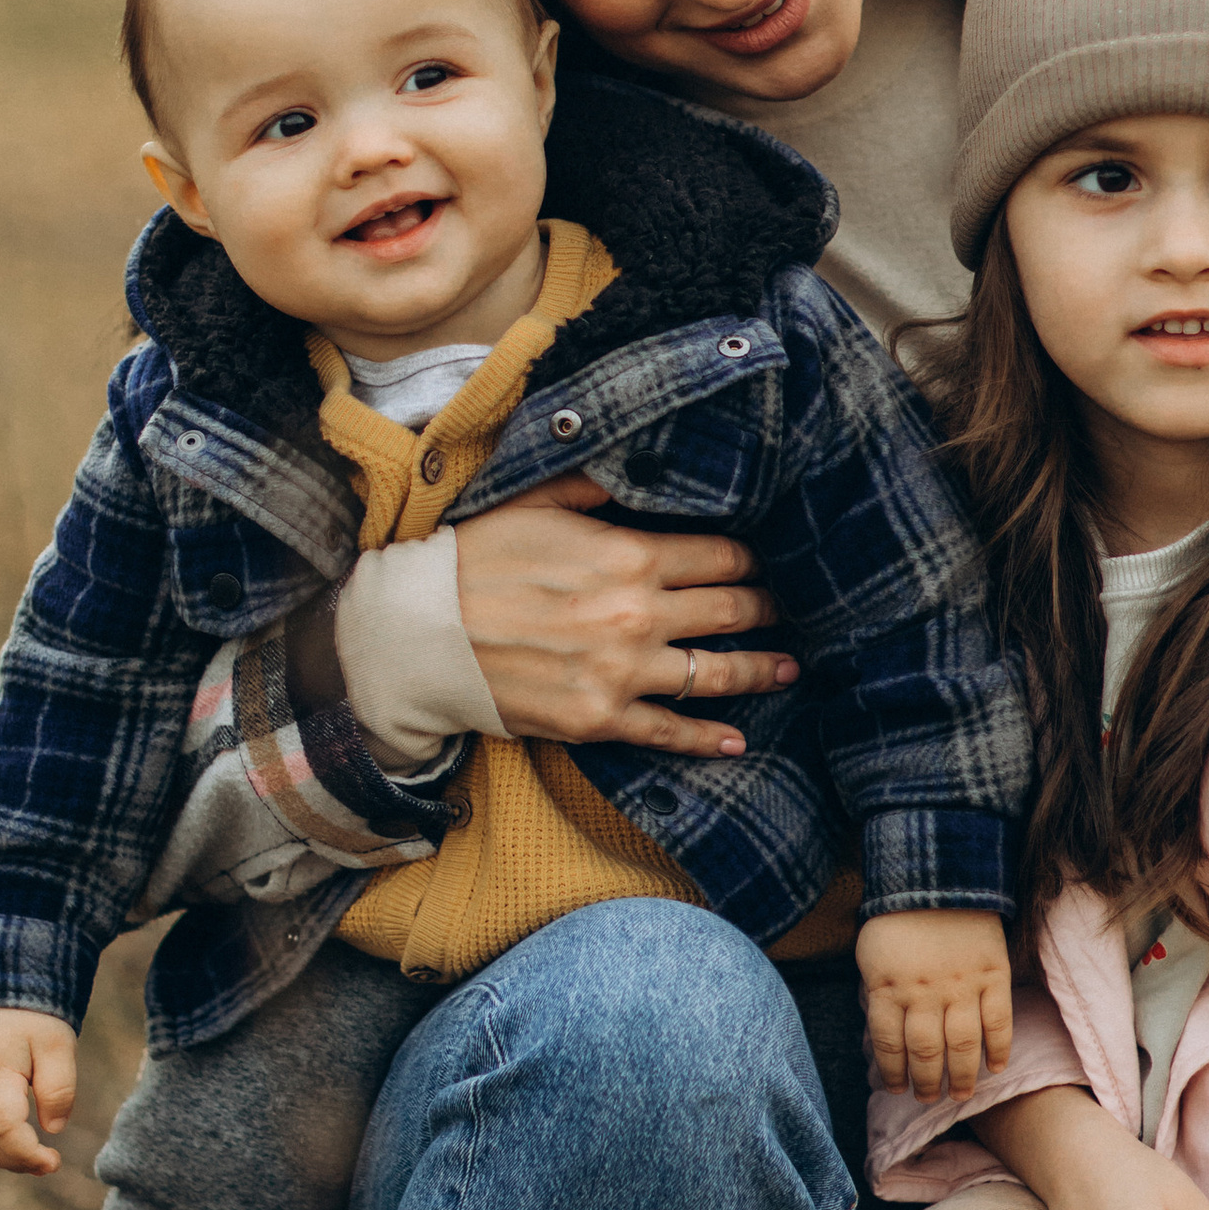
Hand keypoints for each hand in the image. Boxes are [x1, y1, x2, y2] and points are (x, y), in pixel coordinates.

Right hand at [0, 1006, 78, 1174]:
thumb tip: (54, 1129)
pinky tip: (19, 1147)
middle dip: (17, 1160)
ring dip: (4, 1157)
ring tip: (38, 1162)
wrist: (1, 987)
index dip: (27, 1151)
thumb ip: (58, 1088)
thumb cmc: (34, 1016)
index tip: (54, 1161)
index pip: (2, 1126)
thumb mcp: (58, 1045)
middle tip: (51, 1165)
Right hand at [452, 477, 796, 757]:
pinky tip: (736, 741)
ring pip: (715, 674)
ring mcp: (623, 673)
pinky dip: (709, 740)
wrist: (420, 633)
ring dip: (761, 670)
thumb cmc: (474, 558)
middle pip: (730, 611)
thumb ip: (599, 484)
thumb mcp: (536, 499)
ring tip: (788, 668)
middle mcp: (638, 616)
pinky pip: (670, 731)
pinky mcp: (600, 719)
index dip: (750, 558)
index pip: (720, 556)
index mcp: (630, 556)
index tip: (763, 561)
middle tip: (786, 608)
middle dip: (766, 608)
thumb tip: (641, 468)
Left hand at [858, 909, 1014, 1098]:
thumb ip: (880, 995)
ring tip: (961, 1095)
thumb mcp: (872, 958)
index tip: (896, 1088)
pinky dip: (998, 1048)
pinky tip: (995, 1067)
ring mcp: (962, 986)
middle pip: (926, 1052)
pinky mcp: (993, 975)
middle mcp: (925, 993)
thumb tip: (886, 1036)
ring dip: (962, 1076)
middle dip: (927, 1082)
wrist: (938, 876)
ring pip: (962, 1045)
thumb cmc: (898, 920)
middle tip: (929, 1099)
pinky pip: (998, 1021)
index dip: (892, 1072)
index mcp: (889, 988)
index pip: (889, 1045)